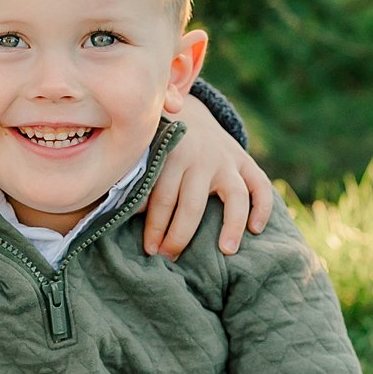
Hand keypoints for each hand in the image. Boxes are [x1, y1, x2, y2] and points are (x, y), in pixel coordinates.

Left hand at [145, 97, 273, 258]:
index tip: (150, 250)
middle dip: (180, 236)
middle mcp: (200, 157)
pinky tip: (256, 229)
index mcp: (170, 155)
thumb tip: (109, 210)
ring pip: (235, 196)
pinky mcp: (245, 162)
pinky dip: (262, 207)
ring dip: (231, 224)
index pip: (161, 199)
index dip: (154, 228)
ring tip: (225, 251)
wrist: (193, 116)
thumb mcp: (146, 153)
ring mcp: (226, 160)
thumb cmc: (162, 147)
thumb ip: (134, 178)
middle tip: (171, 257)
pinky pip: (260, 185)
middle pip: (192, 205)